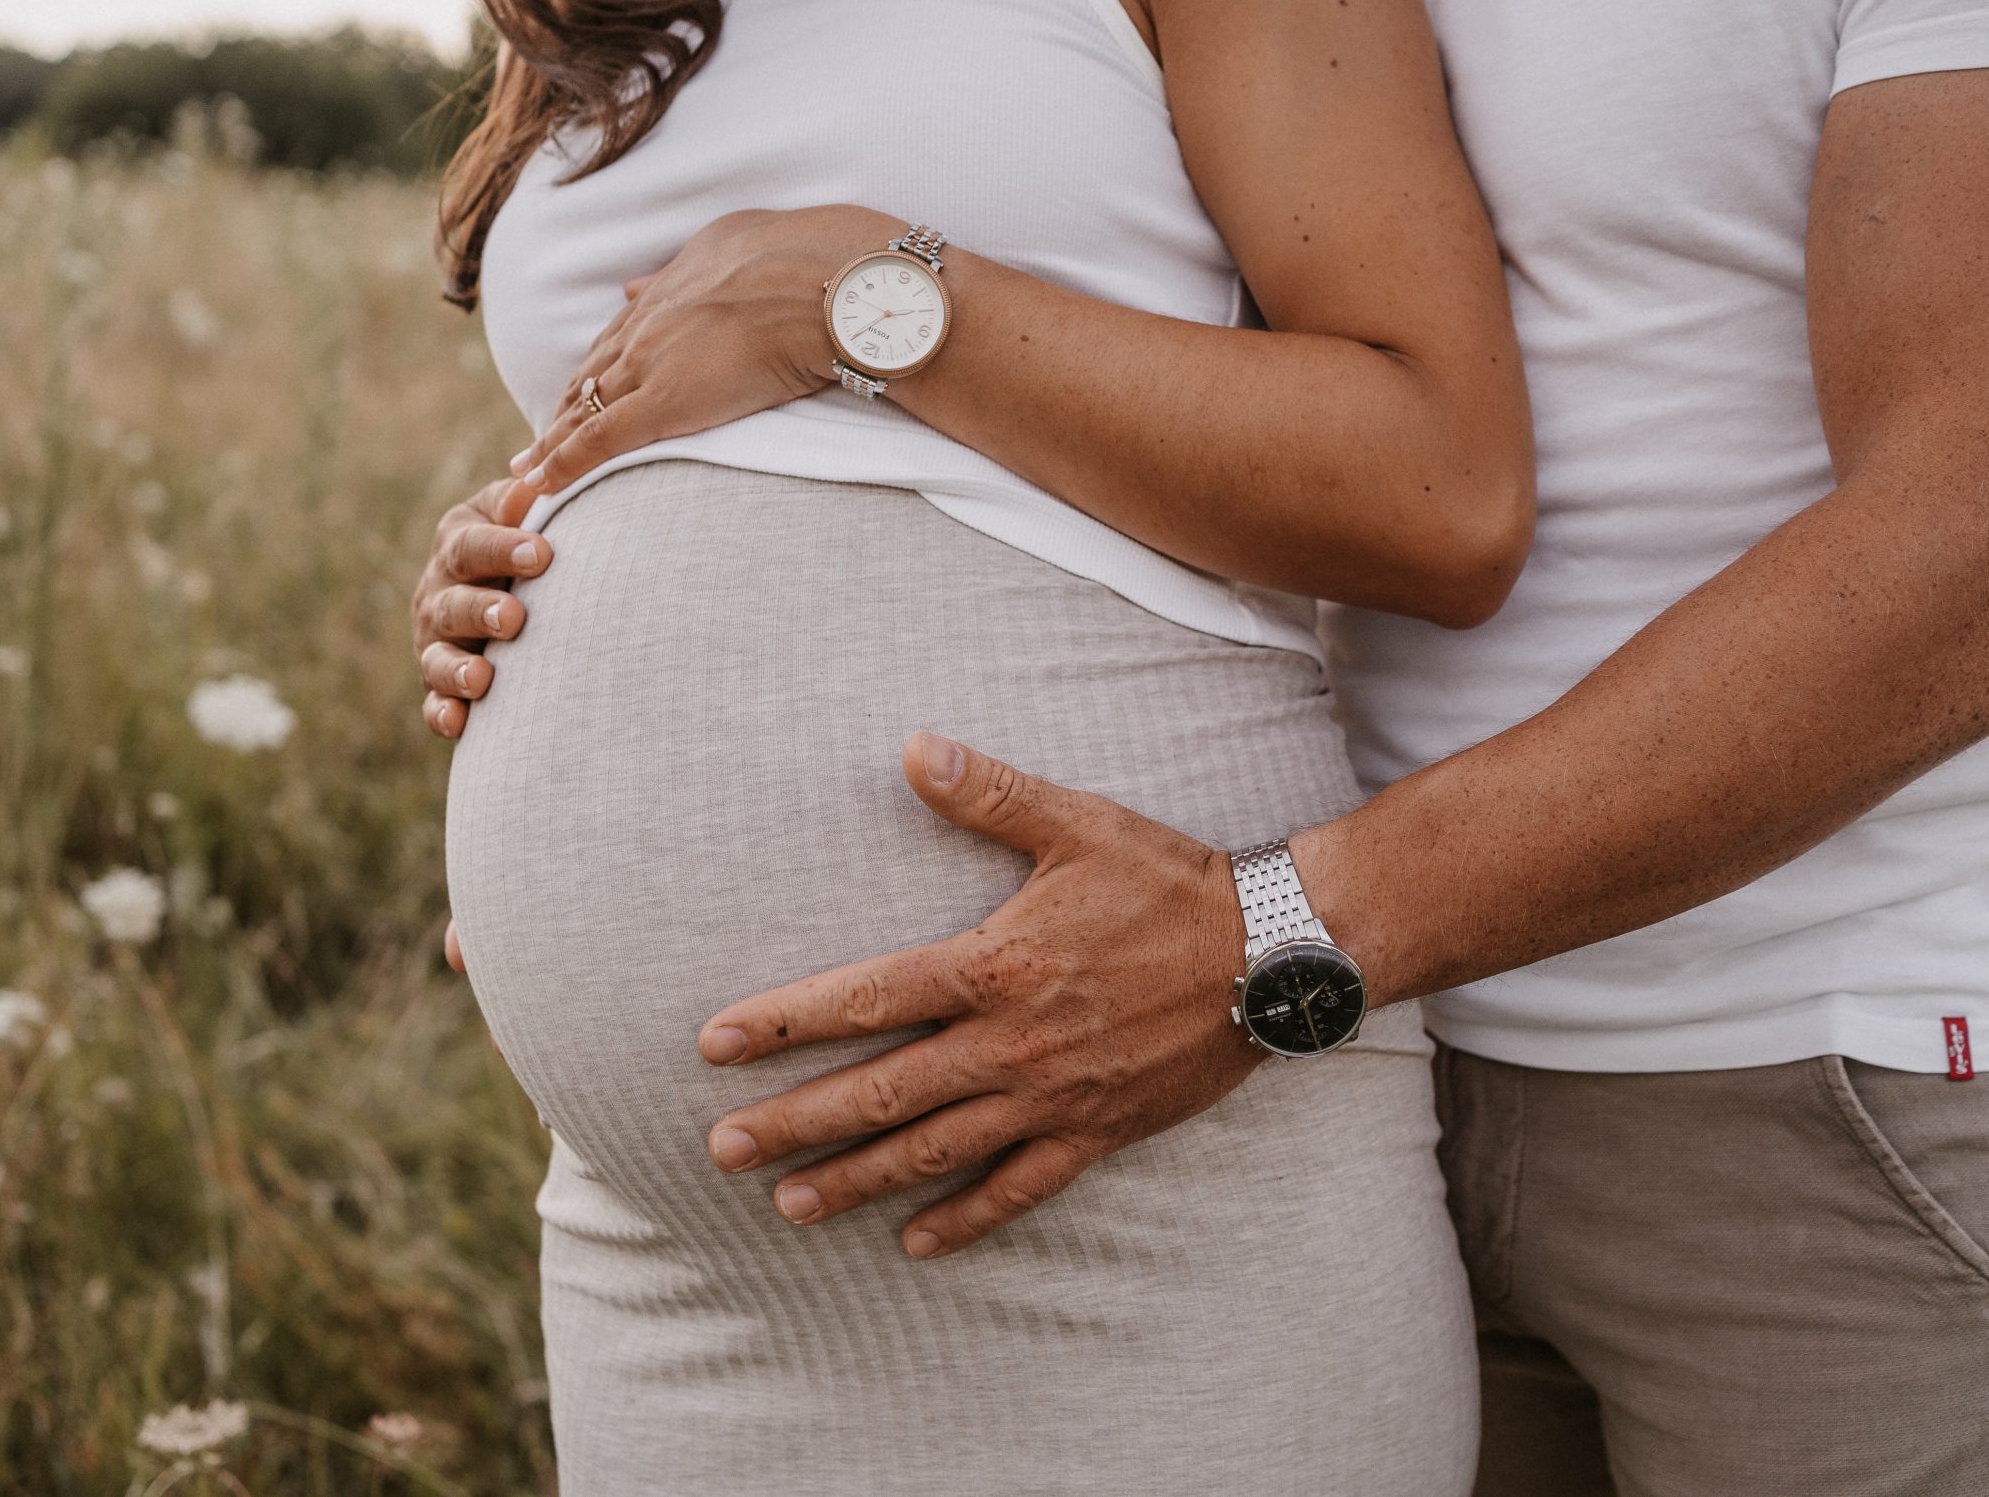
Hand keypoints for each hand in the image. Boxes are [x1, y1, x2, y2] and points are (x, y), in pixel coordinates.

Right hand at [411, 475, 546, 740]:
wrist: (509, 579)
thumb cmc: (527, 539)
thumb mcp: (518, 513)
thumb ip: (523, 501)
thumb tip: (534, 482)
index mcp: (457, 544)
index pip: (473, 546)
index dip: (504, 549)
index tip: (543, 554)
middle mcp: (438, 592)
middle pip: (453, 604)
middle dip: (482, 611)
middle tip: (515, 618)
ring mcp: (435, 641)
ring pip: (438, 657)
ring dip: (457, 669)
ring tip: (482, 678)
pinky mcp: (439, 683)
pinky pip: (434, 703)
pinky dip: (443, 713)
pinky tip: (458, 723)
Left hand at [508, 204, 902, 500]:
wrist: (823, 288)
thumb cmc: (805, 260)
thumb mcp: (736, 241)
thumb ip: (691, 264)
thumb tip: (648, 284)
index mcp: (672, 290)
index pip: (623, 336)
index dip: (600, 367)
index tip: (582, 389)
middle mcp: (648, 326)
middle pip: (593, 374)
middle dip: (564, 407)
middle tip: (540, 439)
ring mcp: (650, 365)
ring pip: (583, 409)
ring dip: (550, 441)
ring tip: (526, 471)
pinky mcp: (662, 404)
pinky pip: (597, 440)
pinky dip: (562, 463)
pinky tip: (539, 485)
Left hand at [694, 735, 1262, 1258]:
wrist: (1274, 953)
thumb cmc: (1171, 882)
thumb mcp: (1078, 824)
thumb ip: (989, 793)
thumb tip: (913, 747)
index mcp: (995, 965)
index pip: (866, 998)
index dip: (784, 1021)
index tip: (713, 1044)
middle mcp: (1011, 1043)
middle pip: (881, 1091)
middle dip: (795, 1122)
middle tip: (720, 1149)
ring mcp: (1053, 1096)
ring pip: (935, 1151)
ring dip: (856, 1179)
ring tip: (788, 1204)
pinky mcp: (1097, 1131)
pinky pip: (1020, 1188)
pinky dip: (966, 1219)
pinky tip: (916, 1242)